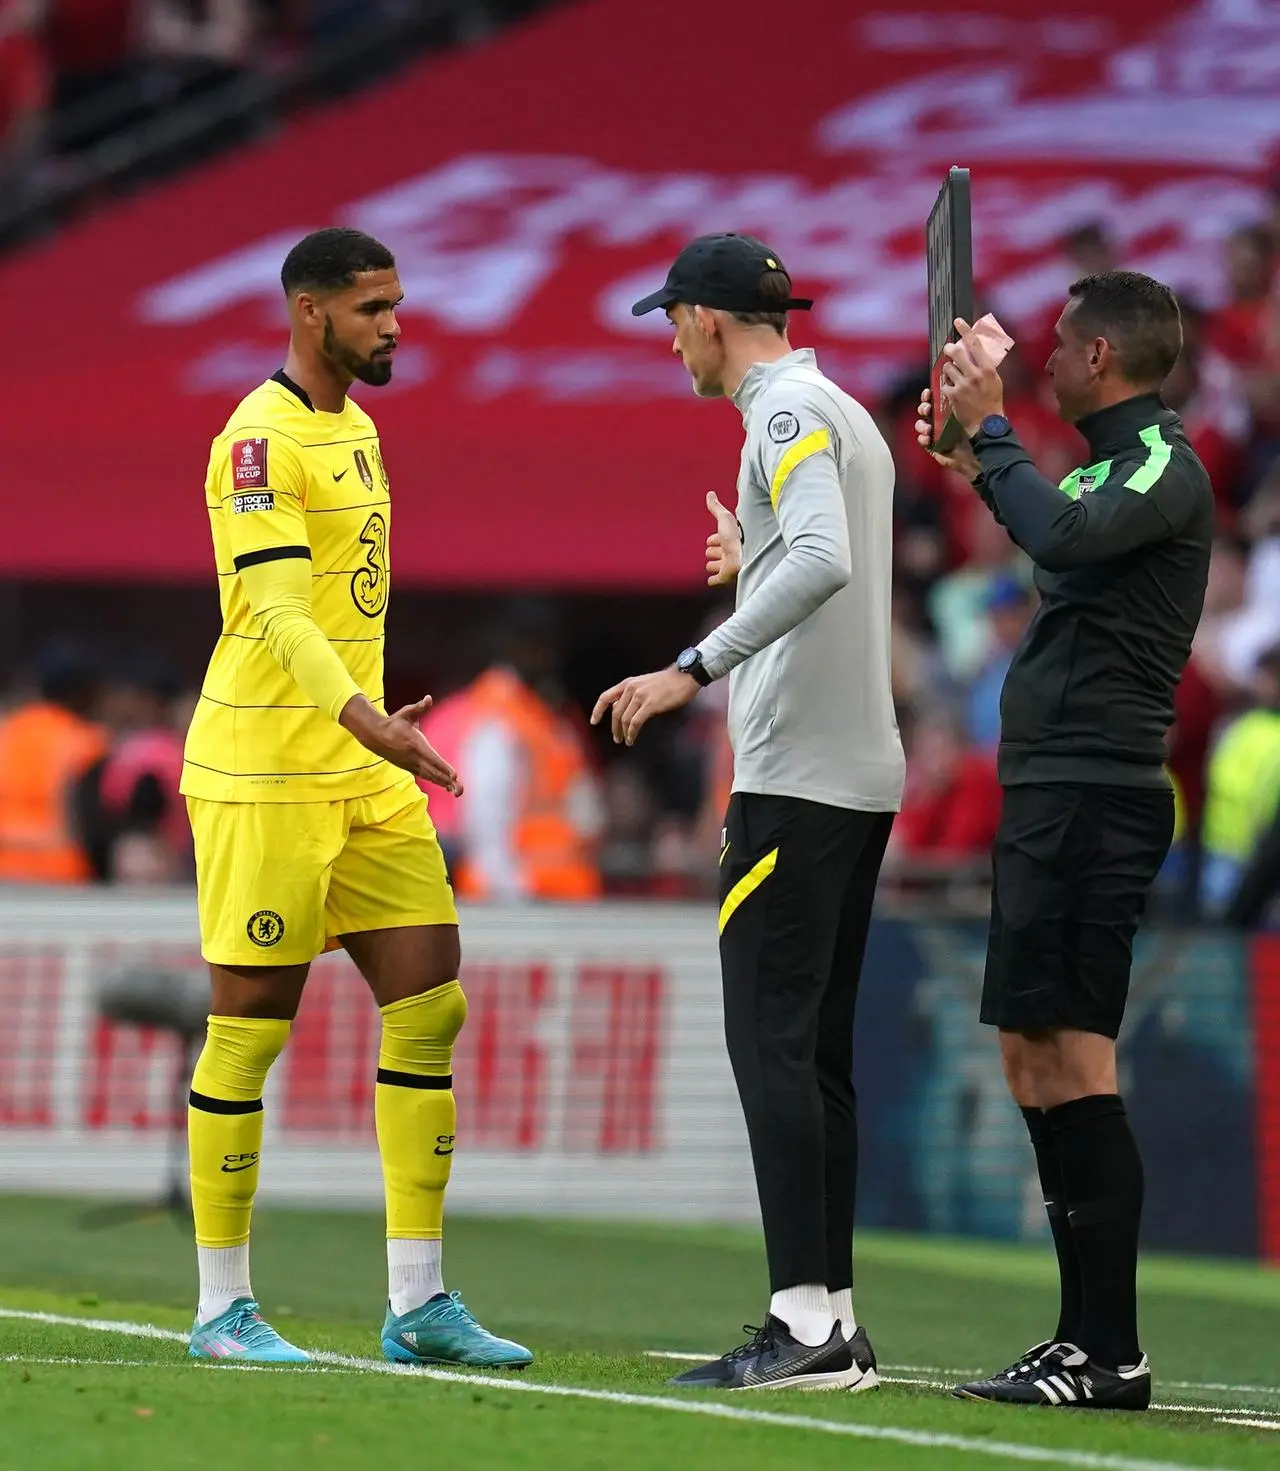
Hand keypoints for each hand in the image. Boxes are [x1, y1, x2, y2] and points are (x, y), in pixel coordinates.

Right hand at [340, 694, 462, 794]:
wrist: (374, 735)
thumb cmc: (394, 722)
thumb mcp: (406, 713)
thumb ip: (419, 707)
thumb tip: (428, 698)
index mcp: (415, 744)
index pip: (432, 758)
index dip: (443, 767)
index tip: (454, 775)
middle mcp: (414, 757)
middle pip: (433, 771)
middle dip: (447, 781)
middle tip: (461, 790)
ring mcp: (411, 764)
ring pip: (430, 776)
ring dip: (444, 784)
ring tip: (458, 792)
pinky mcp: (410, 767)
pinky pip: (426, 776)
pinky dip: (437, 781)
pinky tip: (448, 787)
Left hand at [591, 668, 699, 745]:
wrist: (685, 676)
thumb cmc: (668, 682)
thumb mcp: (644, 684)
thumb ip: (632, 695)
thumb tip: (620, 709)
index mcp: (628, 683)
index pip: (606, 697)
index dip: (597, 710)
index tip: (593, 722)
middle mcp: (631, 688)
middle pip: (616, 713)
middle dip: (614, 728)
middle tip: (617, 738)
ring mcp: (640, 696)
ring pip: (625, 719)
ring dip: (623, 733)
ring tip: (626, 741)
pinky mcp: (650, 704)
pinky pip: (635, 723)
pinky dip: (632, 733)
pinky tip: (632, 739)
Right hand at [705, 491, 741, 585]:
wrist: (745, 556)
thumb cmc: (737, 537)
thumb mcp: (725, 519)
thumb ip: (716, 508)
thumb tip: (710, 493)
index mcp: (729, 539)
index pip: (717, 539)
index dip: (713, 539)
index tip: (712, 540)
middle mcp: (728, 552)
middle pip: (716, 553)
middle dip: (713, 552)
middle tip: (713, 551)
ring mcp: (727, 566)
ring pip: (715, 566)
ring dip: (713, 565)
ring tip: (712, 565)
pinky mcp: (725, 577)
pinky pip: (716, 580)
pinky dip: (713, 580)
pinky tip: (712, 580)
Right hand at [915, 387, 981, 481]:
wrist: (982, 451)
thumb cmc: (981, 430)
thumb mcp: (974, 410)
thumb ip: (968, 396)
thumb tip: (964, 379)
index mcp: (951, 408)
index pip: (935, 397)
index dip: (929, 394)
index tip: (929, 391)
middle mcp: (942, 419)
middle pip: (926, 409)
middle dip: (923, 407)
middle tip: (927, 408)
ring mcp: (937, 433)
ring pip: (921, 424)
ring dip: (921, 424)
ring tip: (928, 427)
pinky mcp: (934, 446)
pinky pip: (922, 440)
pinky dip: (923, 438)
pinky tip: (928, 438)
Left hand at [937, 316, 1005, 436]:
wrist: (987, 423)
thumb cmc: (992, 401)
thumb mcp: (995, 380)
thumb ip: (986, 366)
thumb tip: (976, 352)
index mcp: (988, 369)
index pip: (975, 344)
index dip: (965, 330)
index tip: (958, 321)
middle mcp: (975, 375)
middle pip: (956, 353)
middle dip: (950, 349)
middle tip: (949, 349)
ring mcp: (963, 385)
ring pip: (947, 368)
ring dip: (948, 370)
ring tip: (955, 376)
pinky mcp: (953, 396)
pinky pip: (944, 384)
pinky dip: (947, 386)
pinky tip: (953, 391)